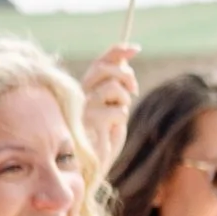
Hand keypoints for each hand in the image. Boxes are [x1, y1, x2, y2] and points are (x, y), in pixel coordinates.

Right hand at [79, 43, 138, 173]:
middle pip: (104, 68)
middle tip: (134, 90)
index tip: (135, 48)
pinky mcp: (89, 121)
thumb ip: (117, 88)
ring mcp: (83, 107)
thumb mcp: (113, 109)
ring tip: (119, 116)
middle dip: (125, 75)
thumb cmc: (102, 140)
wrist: (89, 167)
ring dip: (125, 99)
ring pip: (113, 87)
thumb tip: (126, 62)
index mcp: (86, 89)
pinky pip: (117, 110)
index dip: (117, 51)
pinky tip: (112, 129)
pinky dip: (121, 118)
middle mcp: (81, 94)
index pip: (100, 62)